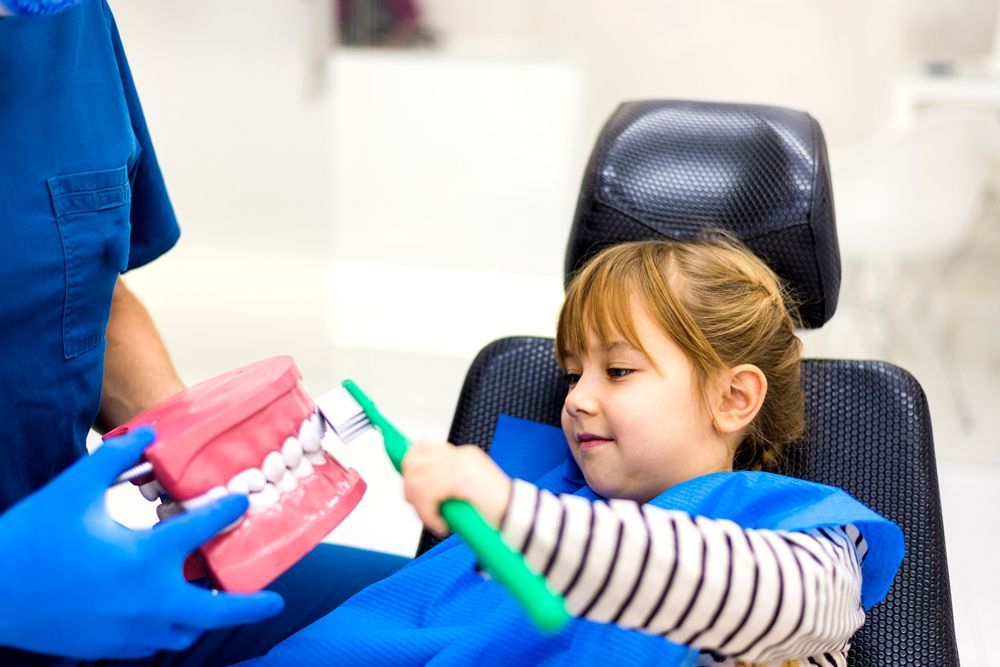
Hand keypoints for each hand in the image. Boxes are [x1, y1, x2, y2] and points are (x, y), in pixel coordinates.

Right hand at [0, 426, 283, 658]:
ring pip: (185, 631)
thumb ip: (116, 457)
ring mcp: (128, 630)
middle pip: (215, 610)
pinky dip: (170, 628)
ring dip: (205, 616)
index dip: (227, 510)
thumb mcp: (73, 488)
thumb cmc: (28, 538)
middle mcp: (145, 600)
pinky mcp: (107, 647)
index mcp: (142, 556)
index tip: (243, 502)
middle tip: (275, 601)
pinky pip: (153, 643)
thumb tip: (148, 433)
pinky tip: (168, 611)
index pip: (203, 529)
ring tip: (219, 601)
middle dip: (251, 606)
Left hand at [401, 439, 511, 535]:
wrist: (520, 520)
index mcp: (463, 455)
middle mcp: (461, 455)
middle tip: (424, 512)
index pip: (422, 447)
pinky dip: (429, 515)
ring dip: (421, 508)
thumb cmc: (496, 513)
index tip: (409, 488)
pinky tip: (442, 526)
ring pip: (417, 481)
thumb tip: (415, 491)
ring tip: (436, 521)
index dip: (409, 466)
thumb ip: (445, 485)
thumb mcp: (466, 493)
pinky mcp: (461, 477)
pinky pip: (428, 495)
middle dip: (411, 491)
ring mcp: (461, 464)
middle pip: (413, 463)